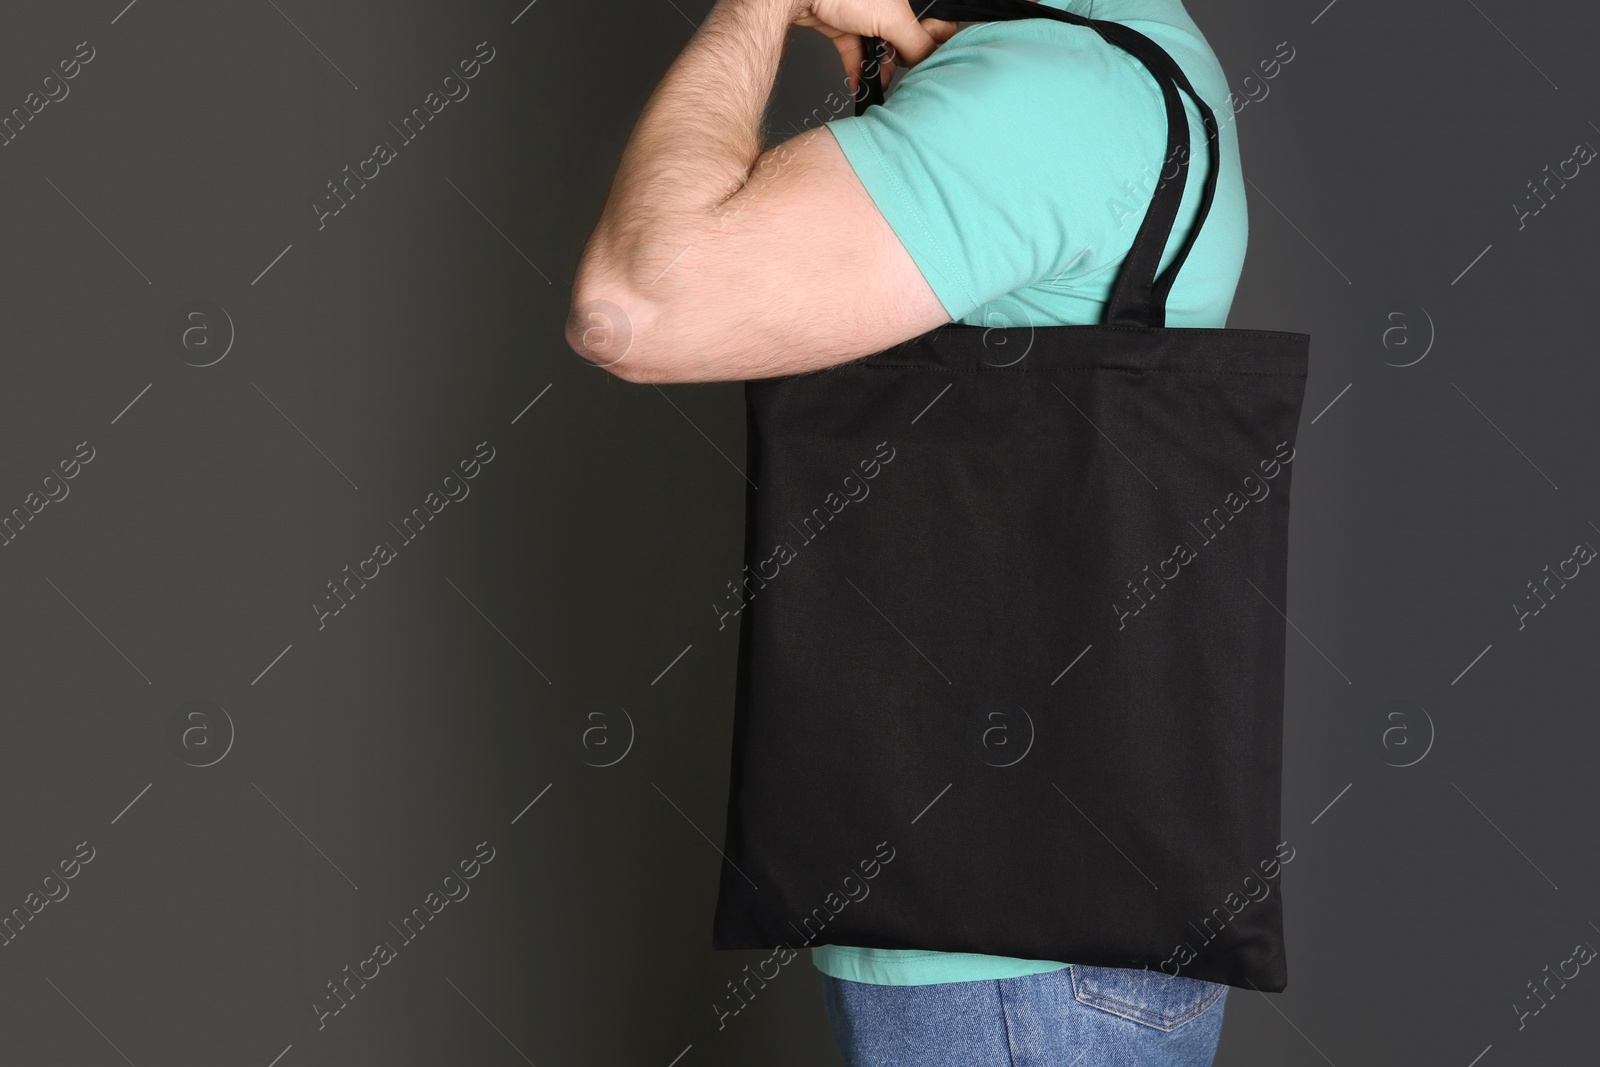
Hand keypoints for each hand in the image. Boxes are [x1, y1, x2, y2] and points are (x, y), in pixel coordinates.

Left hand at [789, 0, 960, 93]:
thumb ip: (917, 42)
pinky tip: (861, 87)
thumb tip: (928, 62)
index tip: (924, 59)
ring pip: (879, 49)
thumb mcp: (893, 18)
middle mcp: (887, 4)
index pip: (931, 23)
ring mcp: (864, 15)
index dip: (931, 42)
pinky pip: (855, 54)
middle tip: (900, 74)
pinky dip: (858, 72)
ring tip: (880, 84)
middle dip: (901, 61)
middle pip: (904, 39)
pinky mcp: (843, 27)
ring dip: (880, 70)